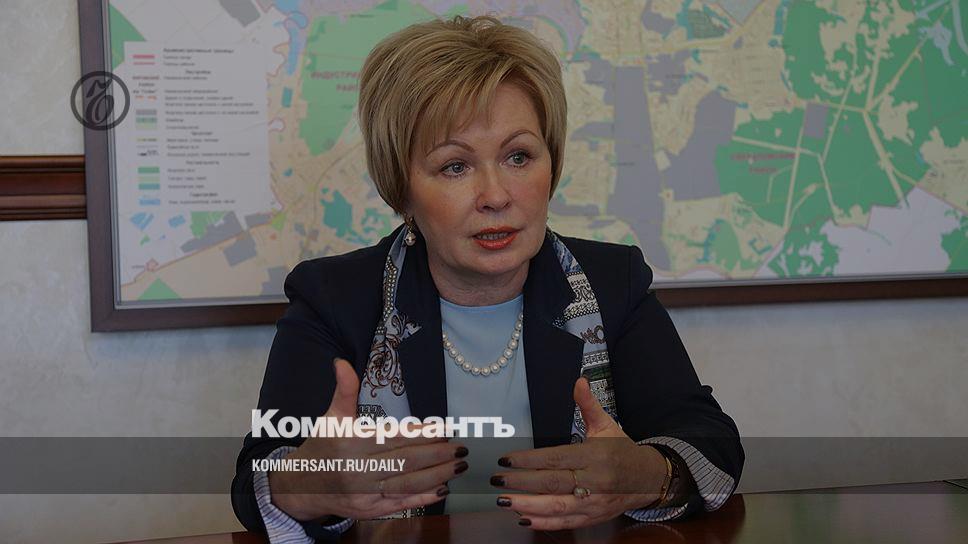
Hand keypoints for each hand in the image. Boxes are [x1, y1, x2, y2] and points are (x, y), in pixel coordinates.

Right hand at [268, 358, 469, 520]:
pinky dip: (421, 498)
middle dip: (437, 454)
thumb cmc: (322, 445)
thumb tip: (341, 362)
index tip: (444, 429)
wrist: (299, 485)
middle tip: (460, 448)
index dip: (422, 434)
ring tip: (458, 466)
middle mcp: (358, 468)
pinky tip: (441, 489)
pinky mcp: (367, 510)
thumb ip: (344, 390)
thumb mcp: (330, 416)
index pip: (394, 437)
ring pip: (406, 483)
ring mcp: (363, 492)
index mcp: (352, 442)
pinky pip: (398, 504)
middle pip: (406, 461)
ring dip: (436, 475)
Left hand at [490, 376, 666, 529]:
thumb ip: (588, 405)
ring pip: (556, 507)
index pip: (555, 458)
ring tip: (504, 501)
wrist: (649, 479)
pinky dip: (544, 523)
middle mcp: (594, 481)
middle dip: (521, 483)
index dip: (529, 460)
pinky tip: (523, 518)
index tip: (506, 459)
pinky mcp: (593, 517)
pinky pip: (565, 522)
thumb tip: (578, 381)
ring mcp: (593, 502)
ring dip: (527, 506)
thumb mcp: (606, 425)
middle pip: (552, 483)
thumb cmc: (622, 450)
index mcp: (594, 456)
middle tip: (496, 480)